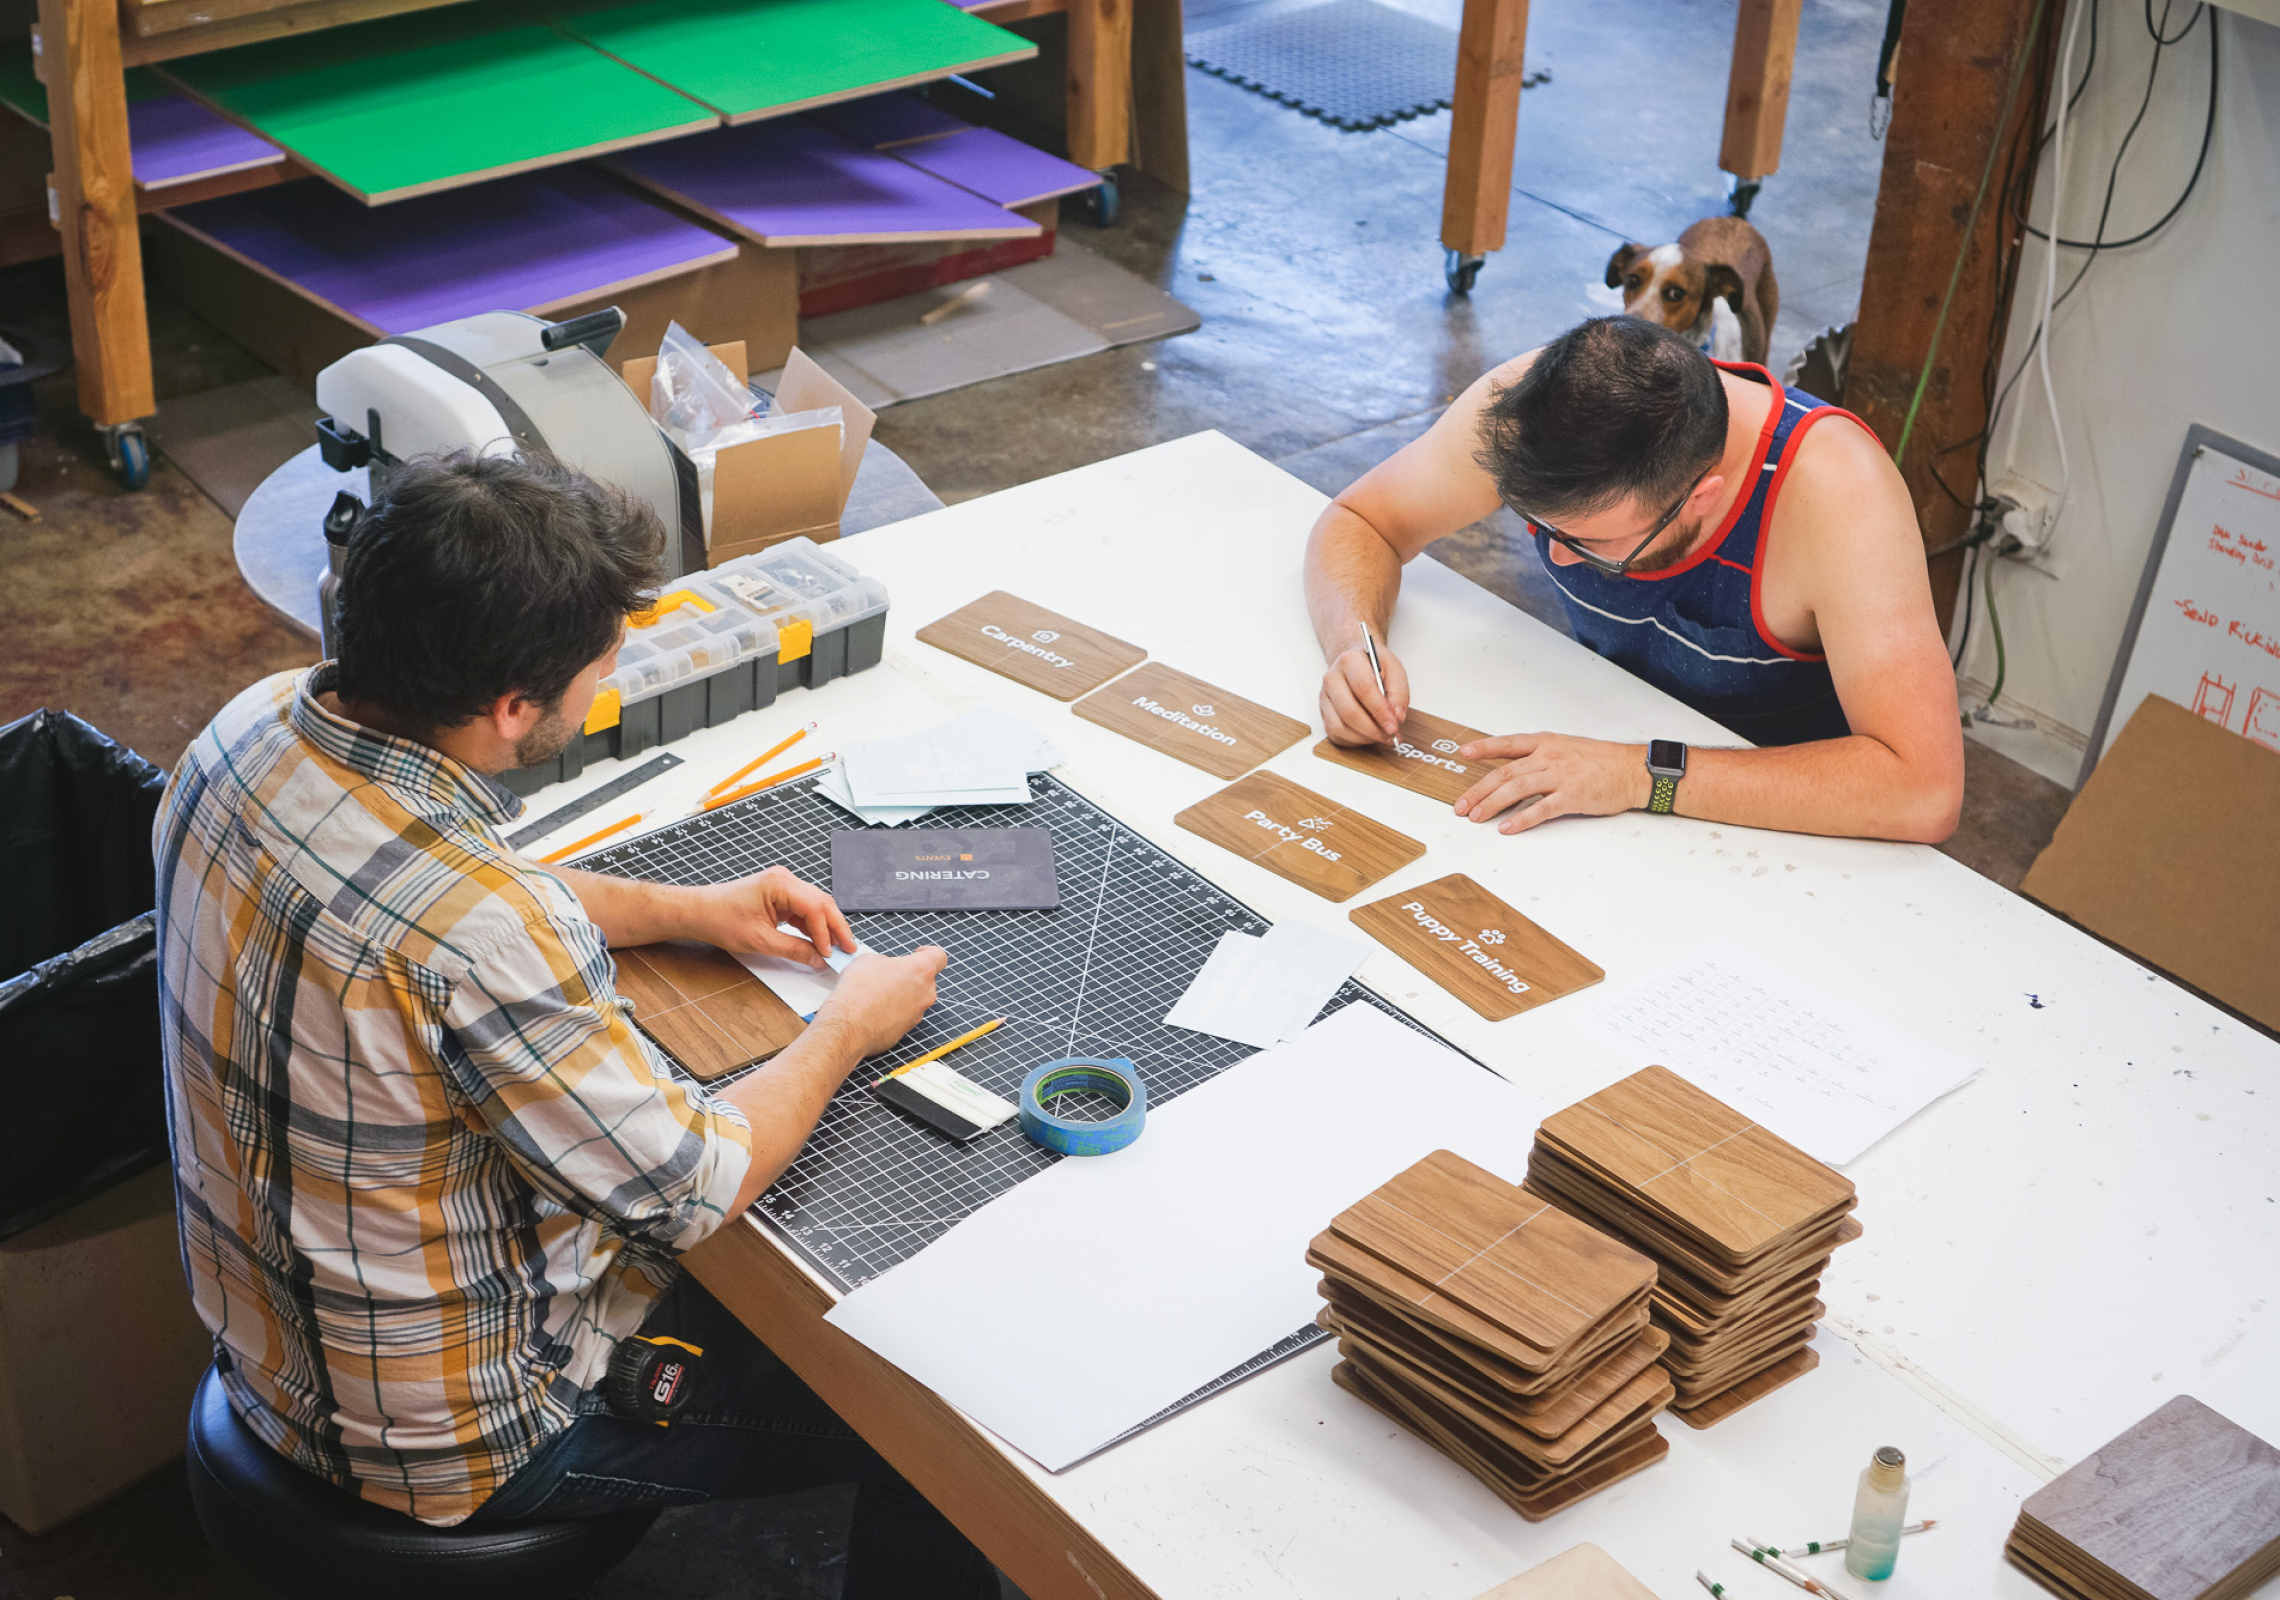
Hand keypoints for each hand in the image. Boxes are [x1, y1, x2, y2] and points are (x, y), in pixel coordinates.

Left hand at [692, 866, 854, 967]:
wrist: (699, 912)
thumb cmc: (721, 919)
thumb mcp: (760, 941)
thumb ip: (794, 949)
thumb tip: (817, 958)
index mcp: (780, 884)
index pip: (815, 907)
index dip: (826, 932)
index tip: (830, 952)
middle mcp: (785, 879)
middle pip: (821, 903)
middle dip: (835, 927)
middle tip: (848, 948)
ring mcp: (783, 885)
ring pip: (815, 906)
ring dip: (825, 927)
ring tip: (836, 948)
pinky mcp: (779, 894)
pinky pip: (803, 909)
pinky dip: (811, 926)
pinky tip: (818, 941)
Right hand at [816, 947, 948, 1059]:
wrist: (848, 1025)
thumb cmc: (858, 993)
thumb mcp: (868, 960)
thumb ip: (885, 961)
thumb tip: (885, 966)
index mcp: (921, 969)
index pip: (938, 956)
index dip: (928, 952)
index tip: (918, 953)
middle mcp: (925, 992)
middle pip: (924, 980)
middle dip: (908, 976)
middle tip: (887, 976)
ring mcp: (917, 1013)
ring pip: (913, 999)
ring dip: (900, 995)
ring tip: (876, 995)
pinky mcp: (906, 1030)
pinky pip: (903, 1016)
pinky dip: (892, 1012)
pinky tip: (874, 1010)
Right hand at [1319, 638, 1410, 745]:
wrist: (1354, 663)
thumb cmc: (1374, 667)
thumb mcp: (1394, 670)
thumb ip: (1399, 693)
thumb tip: (1396, 717)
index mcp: (1350, 662)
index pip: (1363, 689)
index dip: (1380, 711)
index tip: (1394, 725)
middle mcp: (1332, 679)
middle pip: (1349, 712)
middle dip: (1373, 729)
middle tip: (1390, 735)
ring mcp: (1325, 697)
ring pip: (1340, 727)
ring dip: (1364, 738)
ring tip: (1381, 736)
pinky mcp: (1323, 712)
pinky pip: (1335, 734)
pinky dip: (1354, 740)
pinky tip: (1368, 735)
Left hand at [1452, 733, 1649, 832]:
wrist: (1632, 770)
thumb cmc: (1601, 760)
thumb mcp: (1566, 747)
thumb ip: (1539, 755)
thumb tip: (1512, 768)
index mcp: (1546, 743)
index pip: (1507, 744)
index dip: (1484, 748)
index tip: (1464, 753)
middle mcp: (1549, 757)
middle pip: (1505, 773)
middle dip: (1479, 790)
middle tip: (1461, 805)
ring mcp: (1560, 776)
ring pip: (1517, 789)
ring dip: (1492, 805)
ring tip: (1476, 817)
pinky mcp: (1572, 796)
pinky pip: (1541, 809)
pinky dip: (1522, 819)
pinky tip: (1507, 827)